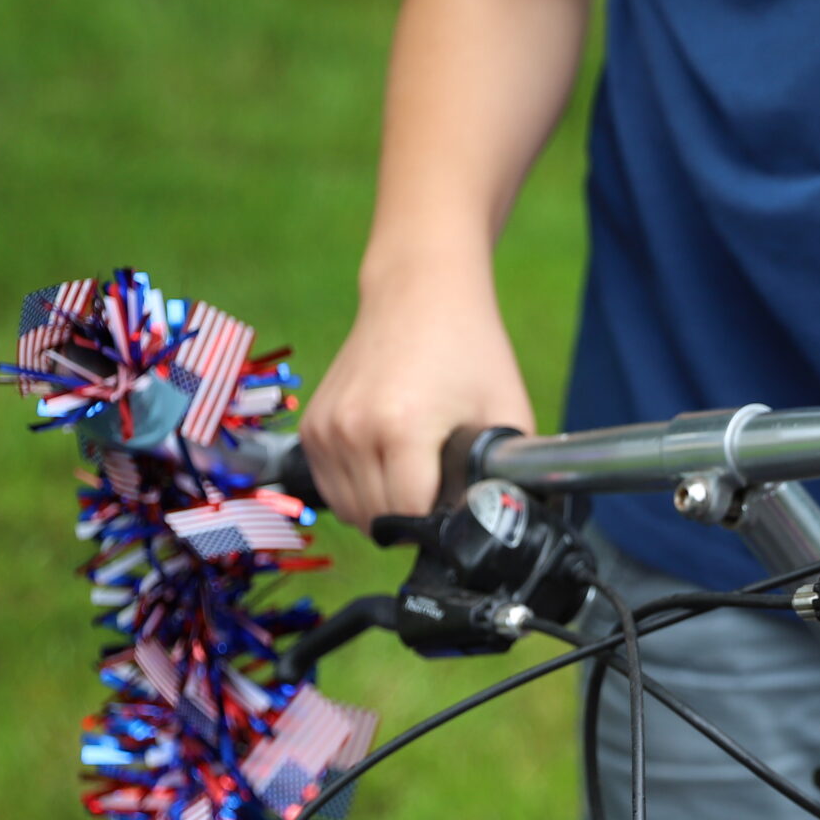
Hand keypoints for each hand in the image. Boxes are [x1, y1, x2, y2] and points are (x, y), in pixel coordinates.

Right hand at [299, 264, 535, 532]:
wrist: (419, 293)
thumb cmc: (470, 350)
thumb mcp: (507, 414)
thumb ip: (504, 476)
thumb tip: (497, 525)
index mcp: (402, 427)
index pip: (410, 515)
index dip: (440, 525)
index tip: (459, 512)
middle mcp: (353, 429)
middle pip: (377, 519)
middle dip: (413, 522)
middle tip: (442, 499)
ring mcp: (326, 427)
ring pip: (350, 510)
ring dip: (383, 511)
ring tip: (416, 482)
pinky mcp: (312, 426)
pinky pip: (330, 487)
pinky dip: (358, 491)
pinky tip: (389, 469)